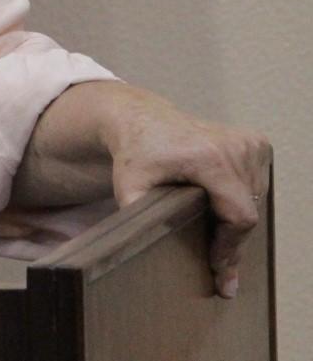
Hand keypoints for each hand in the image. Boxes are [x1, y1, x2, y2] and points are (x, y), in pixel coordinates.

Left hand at [102, 88, 272, 298]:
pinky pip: (258, 183)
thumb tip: (137, 245)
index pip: (239, 216)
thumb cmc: (135, 153)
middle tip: (220, 268)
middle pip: (248, 211)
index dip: (230, 246)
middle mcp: (235, 147)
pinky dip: (244, 198)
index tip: (217, 268)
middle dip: (232, 240)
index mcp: (210, 158)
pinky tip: (224, 207)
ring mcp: (248, 143)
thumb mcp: (128, 185)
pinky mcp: (254, 142)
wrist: (141, 119)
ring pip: (256, 199)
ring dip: (238, 219)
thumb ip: (135, 213)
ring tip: (217, 238)